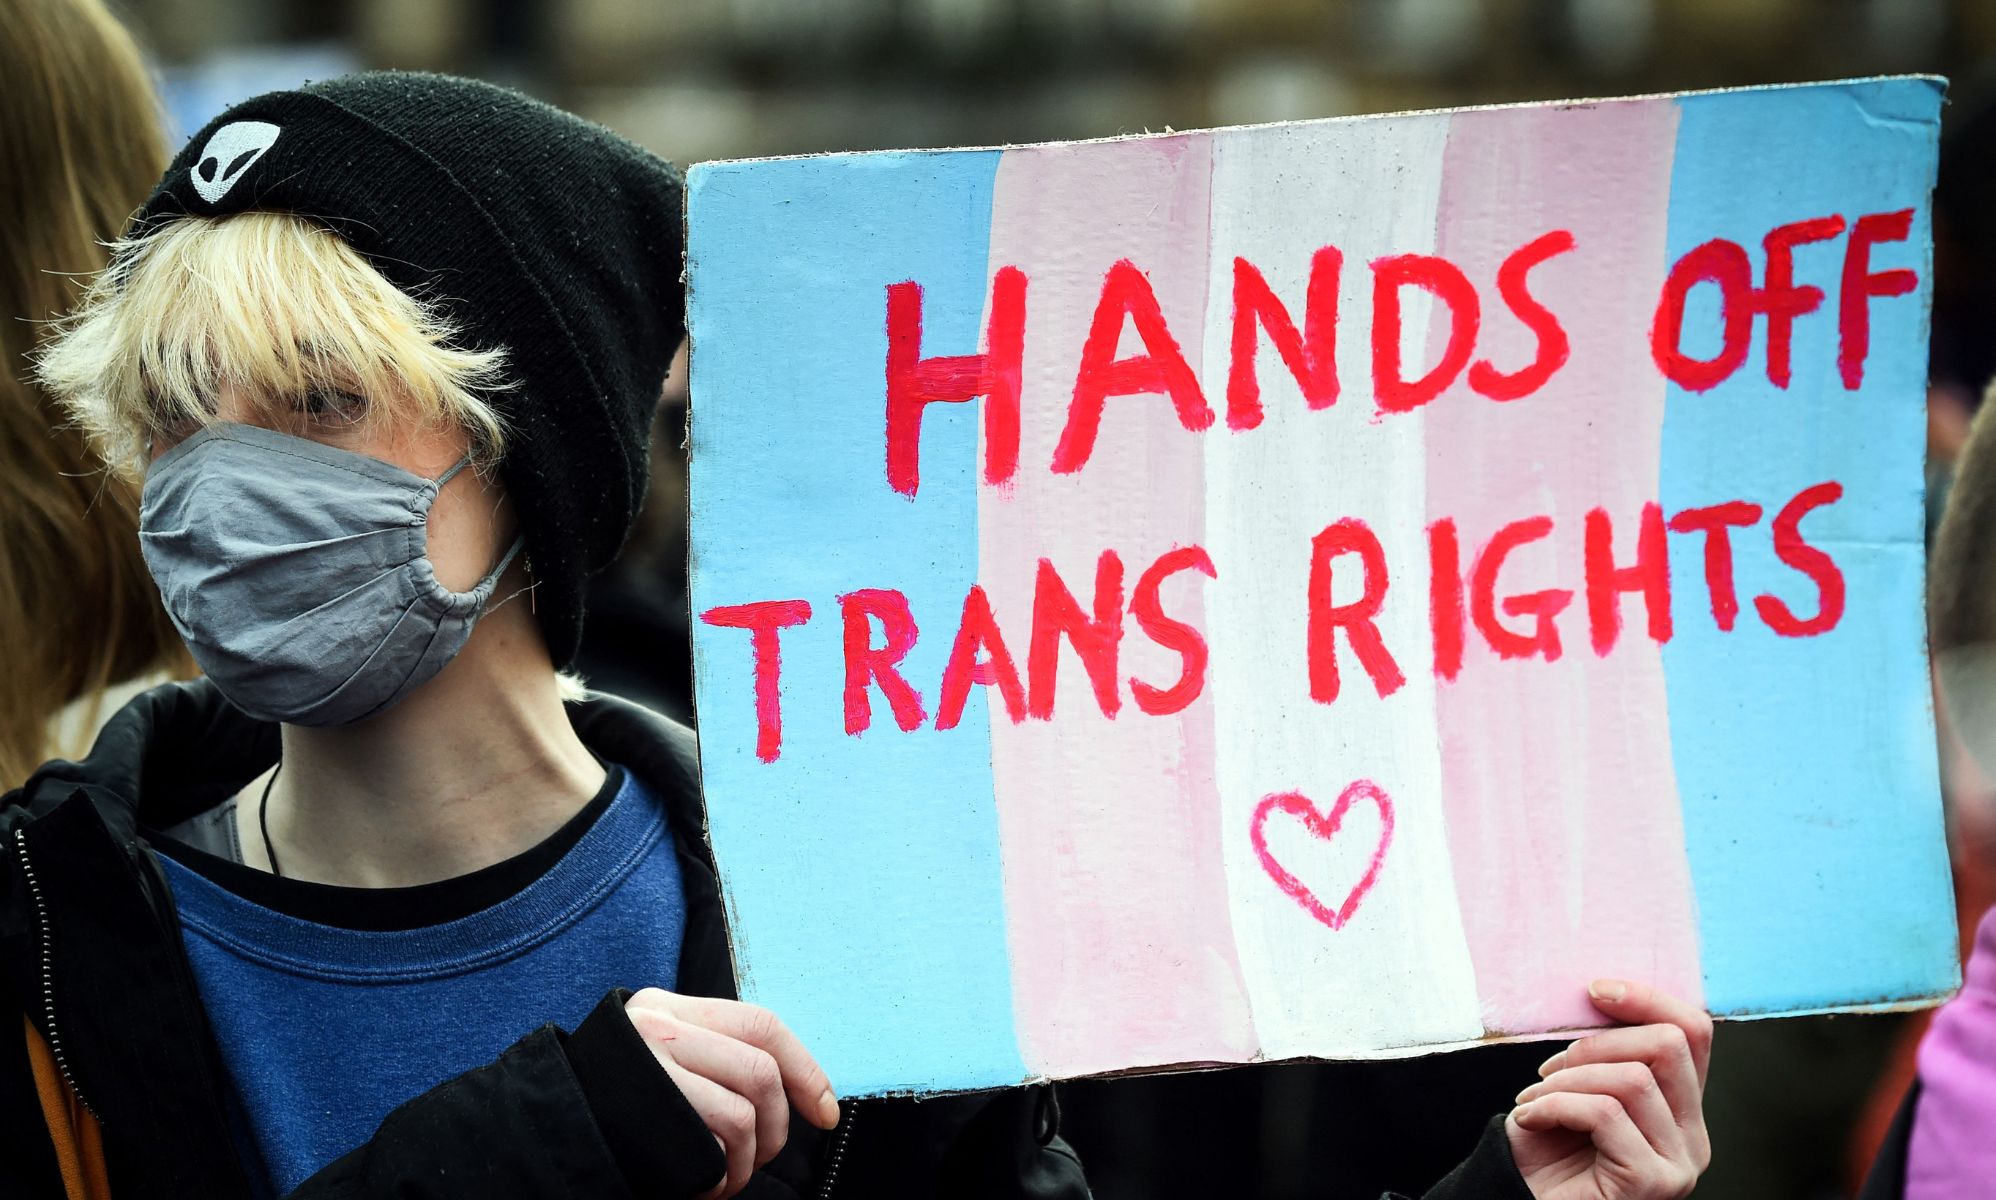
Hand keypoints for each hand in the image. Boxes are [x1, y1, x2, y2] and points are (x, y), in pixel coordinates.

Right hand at [624, 988, 840, 1197]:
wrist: (546, 1135)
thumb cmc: (615, 1106)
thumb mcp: (660, 1057)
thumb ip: (713, 1053)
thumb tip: (797, 1088)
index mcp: (667, 1007)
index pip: (761, 1024)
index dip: (806, 1070)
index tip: (825, 1111)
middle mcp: (656, 1029)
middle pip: (760, 1070)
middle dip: (779, 1126)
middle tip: (762, 1157)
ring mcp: (649, 1071)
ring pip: (743, 1114)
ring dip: (749, 1162)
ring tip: (728, 1179)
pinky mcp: (646, 1116)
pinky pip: (716, 1145)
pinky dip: (723, 1176)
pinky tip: (705, 1186)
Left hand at [1507, 980, 1713, 1199]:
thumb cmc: (1545, 1151)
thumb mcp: (1580, 1086)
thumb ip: (1606, 1053)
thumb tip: (1602, 993)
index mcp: (1682, 1108)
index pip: (1694, 1033)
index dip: (1648, 1000)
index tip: (1595, 991)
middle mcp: (1694, 1137)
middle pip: (1669, 1046)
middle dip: (1596, 1043)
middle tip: (1549, 1069)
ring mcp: (1679, 1164)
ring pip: (1633, 1079)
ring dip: (1567, 1080)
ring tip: (1534, 1099)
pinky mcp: (1651, 1182)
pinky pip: (1605, 1113)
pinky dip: (1556, 1105)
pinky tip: (1530, 1120)